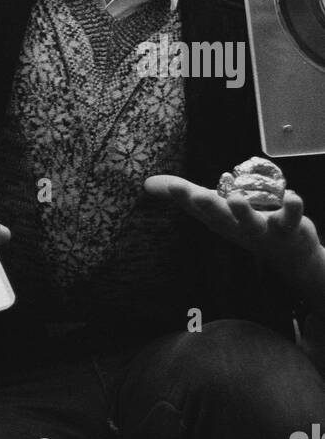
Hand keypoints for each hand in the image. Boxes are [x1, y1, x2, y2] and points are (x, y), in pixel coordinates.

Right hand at [145, 174, 323, 293]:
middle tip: (199, 195)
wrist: (287, 255)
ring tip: (236, 199)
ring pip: (252, 221)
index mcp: (217, 219)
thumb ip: (182, 193)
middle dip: (210, 207)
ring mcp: (263, 229)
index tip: (172, 186)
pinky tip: (293, 197)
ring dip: (245, 212)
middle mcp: (237, 225)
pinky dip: (292, 209)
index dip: (184, 196)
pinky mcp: (288, 226)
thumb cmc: (243, 224)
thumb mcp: (212, 209)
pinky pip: (291, 217)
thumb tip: (146, 183)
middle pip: (221, 217)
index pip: (197, 206)